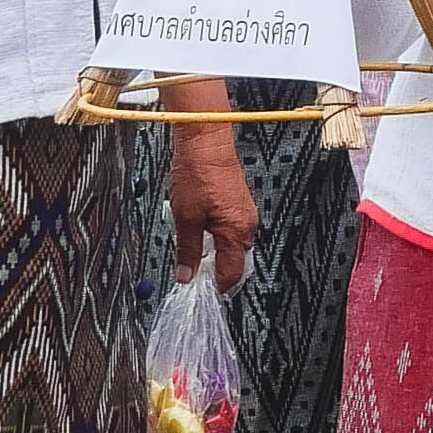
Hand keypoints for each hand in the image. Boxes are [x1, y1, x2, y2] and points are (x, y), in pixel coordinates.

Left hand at [163, 100, 257, 291]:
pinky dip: (217, 235)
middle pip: (235, 261)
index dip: (215, 286)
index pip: (232, 274)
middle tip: (192, 270)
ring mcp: (245, 213)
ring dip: (215, 251)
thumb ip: (188, 250)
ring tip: (193, 243)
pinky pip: (231, 229)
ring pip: (232, 245)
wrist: (206, 141)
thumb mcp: (185, 218)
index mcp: (237, 231)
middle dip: (214, 268)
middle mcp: (246, 224)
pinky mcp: (239, 203)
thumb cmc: (198, 172)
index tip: (199, 291)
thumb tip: (186, 275)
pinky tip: (200, 227)